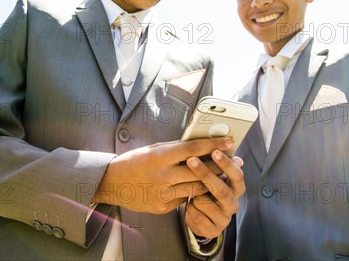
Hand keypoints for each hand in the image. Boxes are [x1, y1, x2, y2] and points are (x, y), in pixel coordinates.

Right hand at [93, 137, 234, 213]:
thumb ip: (176, 149)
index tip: (230, 141)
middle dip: (220, 165)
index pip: (193, 149)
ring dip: (211, 181)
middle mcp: (163, 176)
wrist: (113, 183)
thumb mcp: (154, 149)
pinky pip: (184, 199)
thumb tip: (200, 145)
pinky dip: (192, 192)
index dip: (214, 145)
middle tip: (235, 159)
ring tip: (224, 174)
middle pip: (200, 171)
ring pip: (196, 188)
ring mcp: (163, 194)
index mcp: (160, 157)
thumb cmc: (135, 161)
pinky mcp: (162, 207)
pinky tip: (199, 187)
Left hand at [184, 150, 244, 238]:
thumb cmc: (206, 189)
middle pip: (221, 189)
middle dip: (205, 174)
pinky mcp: (212, 230)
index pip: (237, 175)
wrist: (201, 216)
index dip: (226, 163)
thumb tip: (221, 142)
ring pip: (204, 202)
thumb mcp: (213, 176)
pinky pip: (196, 215)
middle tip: (191, 160)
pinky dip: (189, 208)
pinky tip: (190, 207)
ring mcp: (224, 219)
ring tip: (190, 192)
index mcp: (237, 188)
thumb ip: (216, 164)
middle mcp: (233, 204)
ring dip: (193, 195)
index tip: (215, 151)